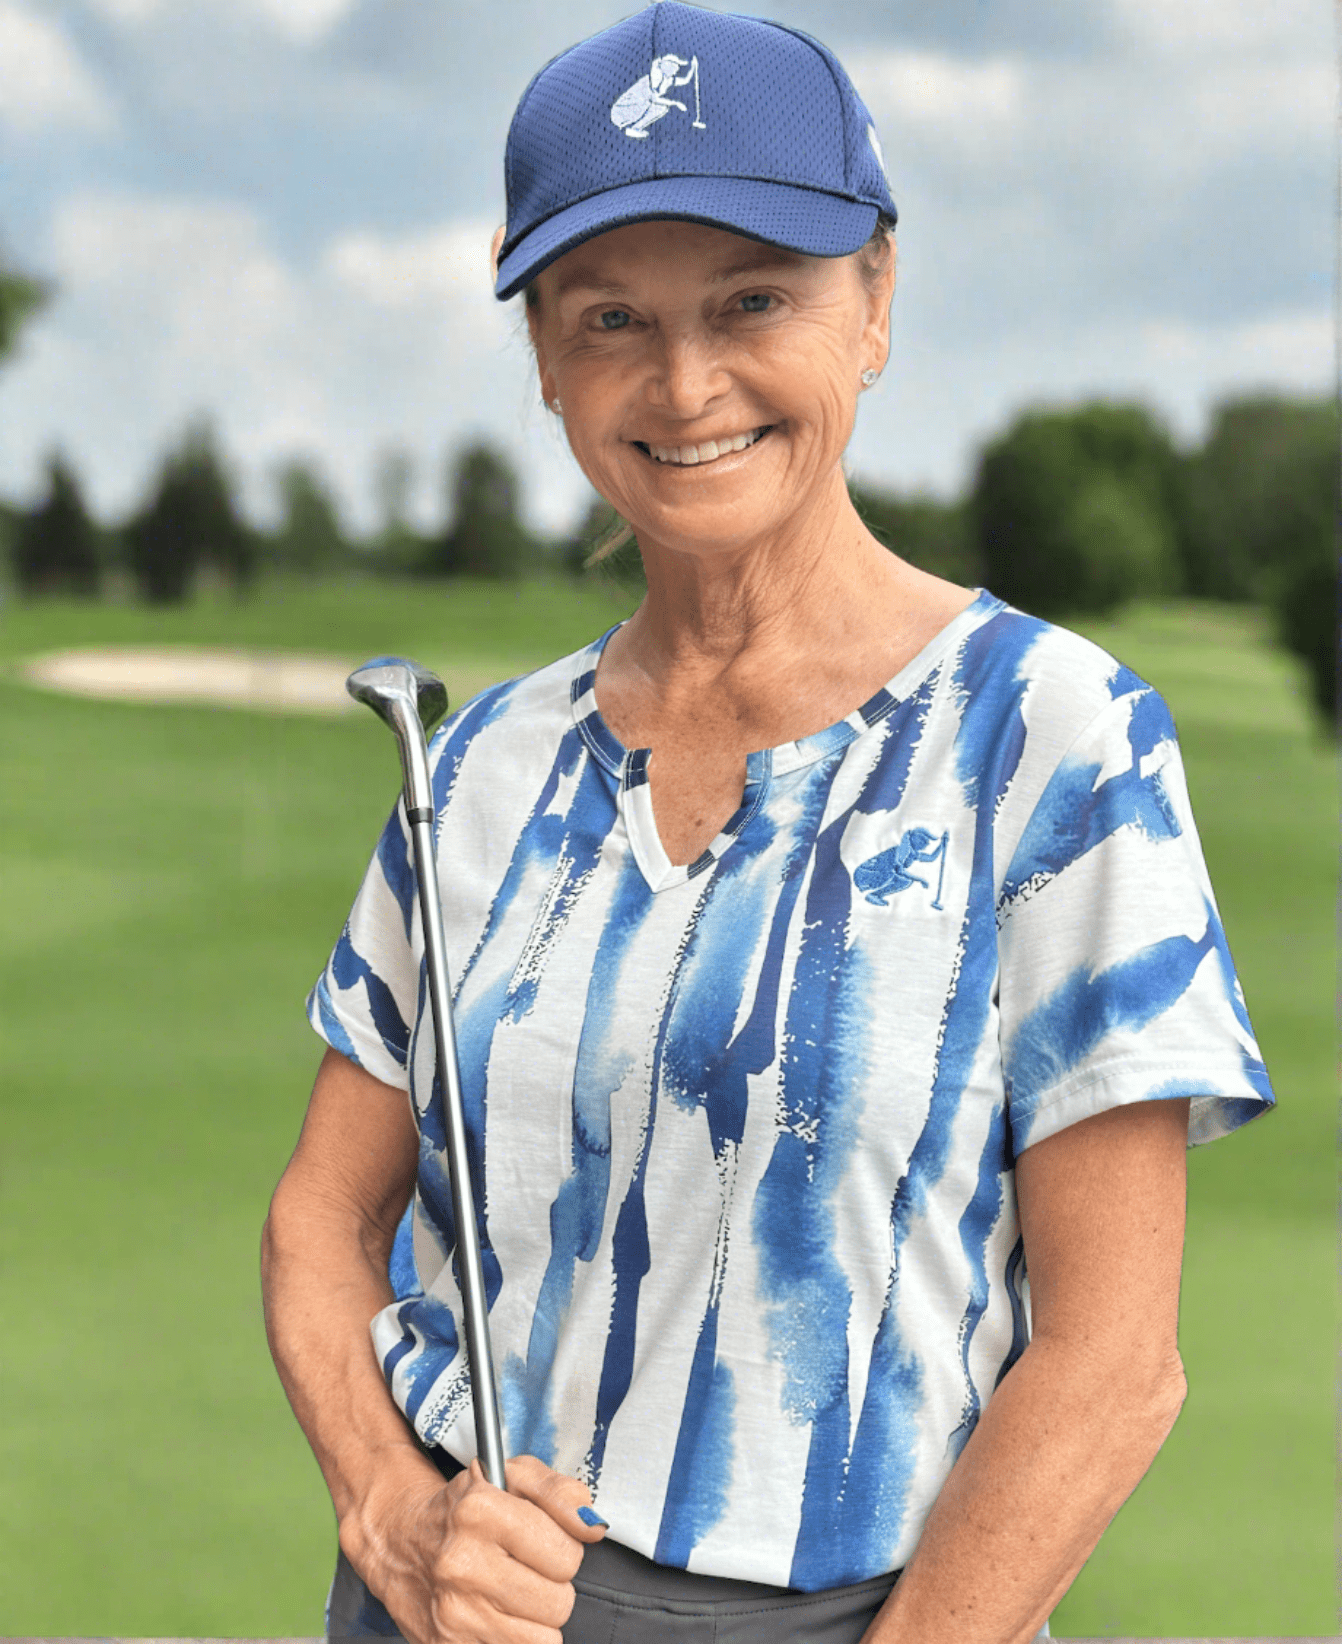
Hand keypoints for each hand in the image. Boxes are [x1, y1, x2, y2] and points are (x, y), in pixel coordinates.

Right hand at [345, 1451, 608, 1643]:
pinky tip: (497, 1617)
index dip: (562, 1550)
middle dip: (552, 1587)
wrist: (400, 1541)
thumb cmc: (466, 1507)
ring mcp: (452, 1613)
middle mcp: (462, 1564)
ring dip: (536, 1620)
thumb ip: (561, 1493)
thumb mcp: (514, 1475)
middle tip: (526, 1570)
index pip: (566, 1557)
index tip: (542, 1543)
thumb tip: (593, 1527)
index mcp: (479, 1511)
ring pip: (543, 1640)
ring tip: (512, 1594)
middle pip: (559, 1603)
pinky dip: (516, 1641)